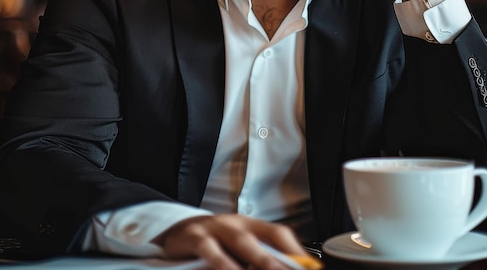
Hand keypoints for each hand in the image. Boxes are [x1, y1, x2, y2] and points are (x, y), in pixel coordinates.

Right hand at [156, 214, 307, 269]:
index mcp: (250, 226)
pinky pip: (209, 248)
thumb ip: (256, 259)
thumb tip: (286, 267)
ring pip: (239, 240)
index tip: (311, 268)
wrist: (175, 233)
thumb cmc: (212, 246)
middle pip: (262, 238)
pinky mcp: (193, 235)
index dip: (296, 252)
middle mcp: (235, 223)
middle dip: (279, 259)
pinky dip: (221, 262)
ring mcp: (215, 227)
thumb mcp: (235, 252)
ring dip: (258, 258)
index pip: (278, 234)